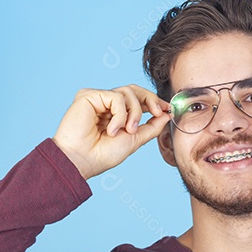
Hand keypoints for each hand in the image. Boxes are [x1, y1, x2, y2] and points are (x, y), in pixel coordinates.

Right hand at [52, 84, 172, 180]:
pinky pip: (115, 97)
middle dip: (151, 100)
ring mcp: (97, 99)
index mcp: (116, 114)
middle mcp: (106, 104)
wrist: (82, 161)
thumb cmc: (102, 155)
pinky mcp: (88, 95)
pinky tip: (112, 129)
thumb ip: (151, 127)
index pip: (138, 100)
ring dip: (134, 112)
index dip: (155, 102)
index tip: (169, 109)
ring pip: (127, 92)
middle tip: (159, 112)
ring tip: (127, 130)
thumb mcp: (134, 140)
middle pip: (135, 90)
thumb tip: (167, 115)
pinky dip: (120, 115)